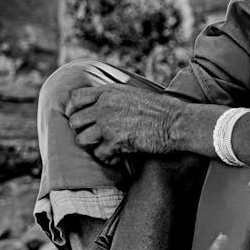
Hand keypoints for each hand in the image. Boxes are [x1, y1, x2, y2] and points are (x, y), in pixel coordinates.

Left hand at [65, 86, 179, 160]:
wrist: (176, 122)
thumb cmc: (160, 109)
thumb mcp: (132, 93)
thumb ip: (112, 97)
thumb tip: (98, 105)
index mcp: (108, 91)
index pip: (74, 98)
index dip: (74, 111)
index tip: (81, 119)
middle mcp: (104, 106)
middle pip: (74, 122)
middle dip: (82, 131)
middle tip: (95, 137)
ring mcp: (108, 123)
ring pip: (82, 140)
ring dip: (93, 147)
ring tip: (106, 147)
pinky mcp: (116, 141)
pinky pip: (99, 154)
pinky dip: (108, 158)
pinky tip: (118, 155)